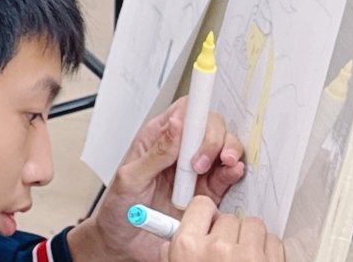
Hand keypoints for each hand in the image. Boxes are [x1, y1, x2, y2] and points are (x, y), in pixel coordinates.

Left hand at [73, 97, 245, 261]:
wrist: (124, 243)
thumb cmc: (119, 208)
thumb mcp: (130, 178)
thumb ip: (155, 153)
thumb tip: (176, 125)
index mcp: (157, 139)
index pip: (184, 111)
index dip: (198, 108)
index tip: (203, 116)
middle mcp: (179, 152)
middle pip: (209, 126)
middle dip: (214, 137)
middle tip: (201, 160)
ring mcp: (195, 172)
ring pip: (223, 149)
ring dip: (229, 151)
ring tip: (222, 164)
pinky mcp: (206, 194)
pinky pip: (227, 177)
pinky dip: (234, 172)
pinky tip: (232, 172)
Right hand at [164, 196, 283, 261]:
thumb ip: (173, 249)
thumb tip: (174, 233)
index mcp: (188, 246)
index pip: (201, 204)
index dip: (206, 216)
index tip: (209, 224)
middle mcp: (217, 248)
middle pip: (228, 217)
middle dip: (229, 232)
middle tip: (227, 251)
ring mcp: (248, 257)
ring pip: (253, 225)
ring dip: (250, 238)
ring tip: (246, 257)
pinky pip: (274, 240)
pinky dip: (269, 250)